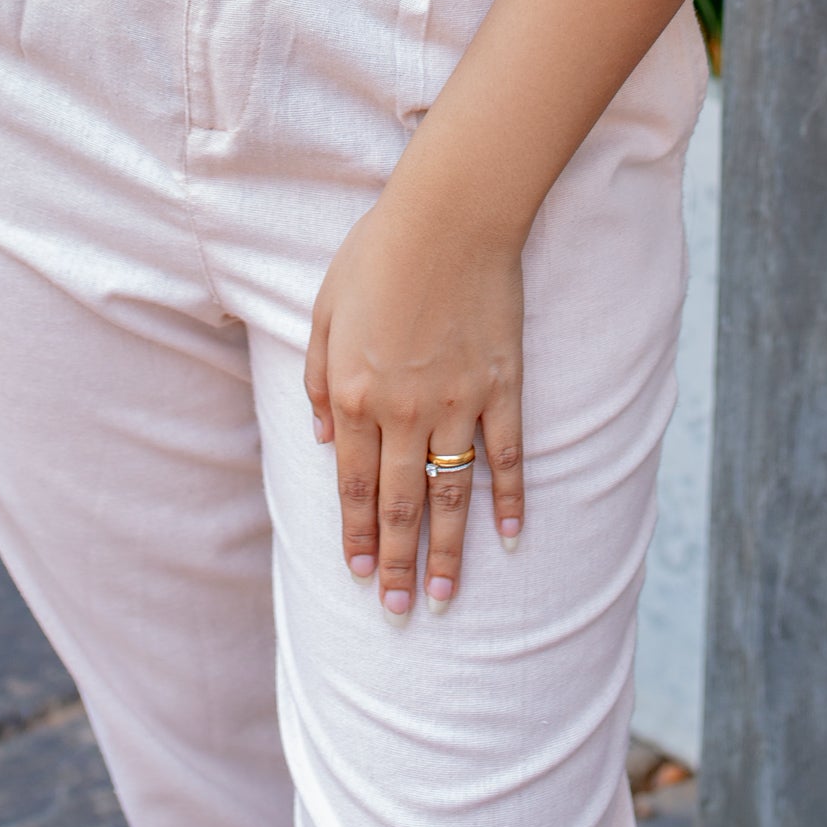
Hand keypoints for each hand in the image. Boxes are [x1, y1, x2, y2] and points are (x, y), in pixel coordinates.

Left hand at [303, 188, 525, 619]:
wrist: (449, 216)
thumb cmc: (379, 252)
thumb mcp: (324, 309)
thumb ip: (316, 378)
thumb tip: (323, 439)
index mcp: (354, 394)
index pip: (353, 485)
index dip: (355, 535)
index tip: (357, 575)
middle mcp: (403, 413)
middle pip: (399, 506)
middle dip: (395, 564)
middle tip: (396, 610)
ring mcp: (457, 406)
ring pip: (450, 497)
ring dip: (446, 554)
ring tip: (443, 599)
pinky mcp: (502, 390)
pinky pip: (506, 459)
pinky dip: (509, 502)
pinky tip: (510, 539)